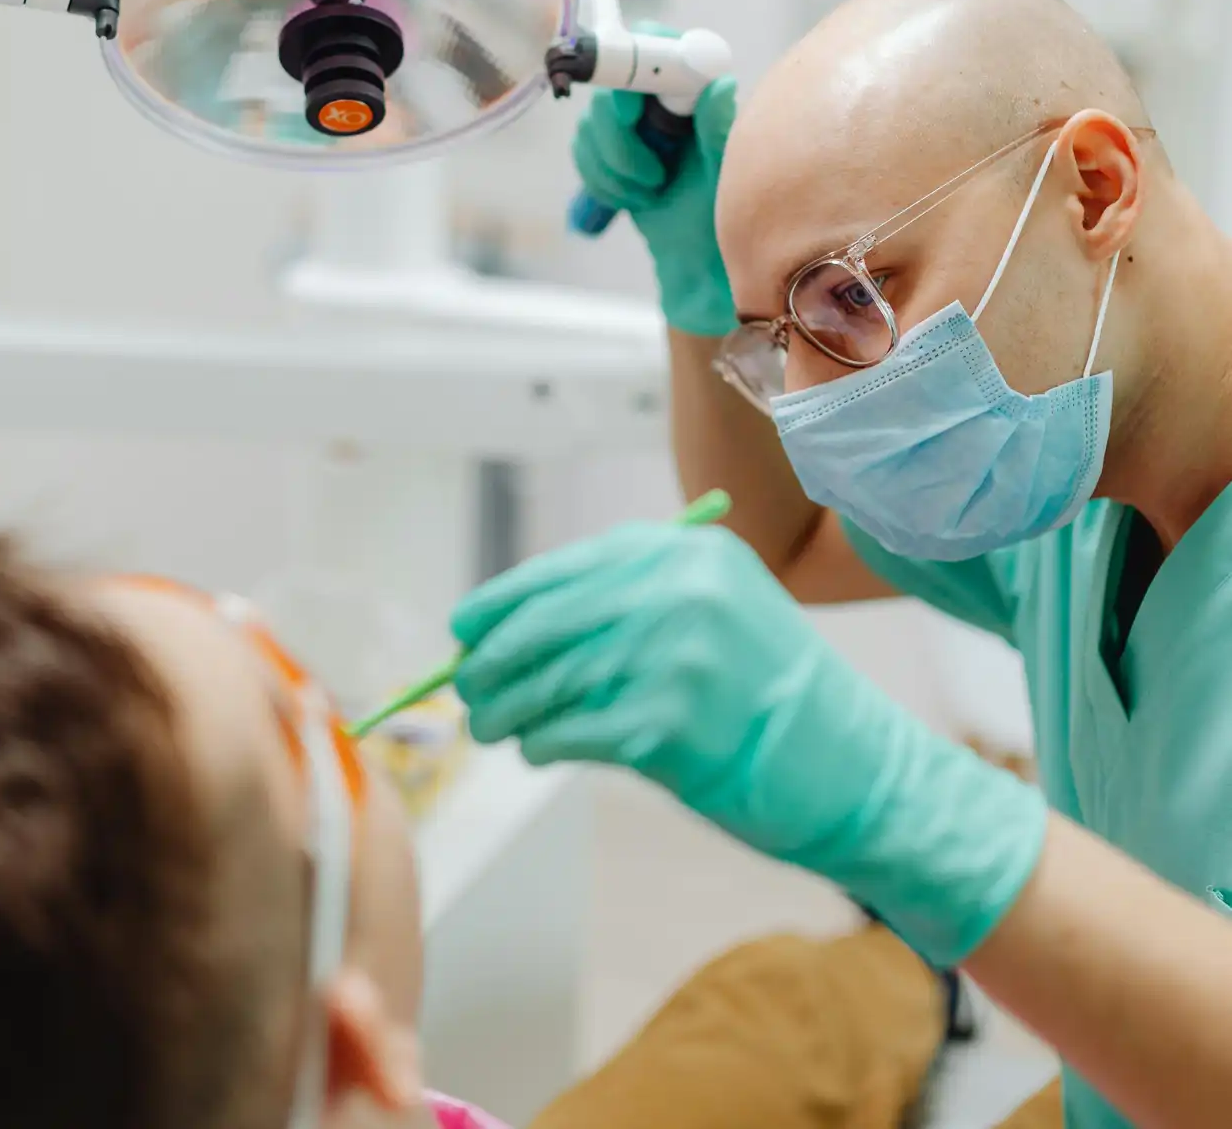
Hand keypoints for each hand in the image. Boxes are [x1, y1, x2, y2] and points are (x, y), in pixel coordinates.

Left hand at [452, 521, 1047, 967]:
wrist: (856, 767)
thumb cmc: (771, 692)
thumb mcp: (713, 611)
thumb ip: (627, 604)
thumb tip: (511, 626)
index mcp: (685, 553)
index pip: (566, 569)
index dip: (503, 601)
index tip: (464, 627)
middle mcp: (677, 592)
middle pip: (545, 623)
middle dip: (490, 661)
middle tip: (468, 690)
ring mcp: (672, 657)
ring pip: (547, 680)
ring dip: (507, 708)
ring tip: (494, 724)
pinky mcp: (666, 726)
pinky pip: (569, 733)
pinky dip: (542, 744)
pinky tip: (539, 750)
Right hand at [572, 24, 736, 336]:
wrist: (701, 269)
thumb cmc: (727, 221)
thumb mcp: (729, 177)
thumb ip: (720, 131)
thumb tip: (719, 85)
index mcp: (694, 93)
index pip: (653, 45)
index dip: (632, 65)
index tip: (634, 111)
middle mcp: (661, 102)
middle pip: (610, 88)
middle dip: (620, 139)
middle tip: (653, 174)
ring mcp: (634, 130)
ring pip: (590, 125)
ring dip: (612, 168)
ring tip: (648, 194)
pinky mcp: (612, 158)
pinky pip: (583, 154)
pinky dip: (600, 182)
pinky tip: (629, 201)